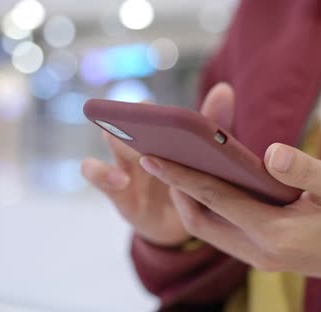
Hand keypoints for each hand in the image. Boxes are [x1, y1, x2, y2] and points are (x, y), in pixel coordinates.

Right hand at [81, 83, 235, 246]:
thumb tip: (223, 89)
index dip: (144, 108)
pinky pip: (97, 175)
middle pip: (125, 119)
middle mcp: (138, 143)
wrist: (190, 225)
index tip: (148, 108)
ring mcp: (124, 165)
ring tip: (130, 146)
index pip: (145, 110)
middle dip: (127, 118)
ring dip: (116, 138)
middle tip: (137, 122)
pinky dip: (103, 174)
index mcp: (158, 133)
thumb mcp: (207, 157)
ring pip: (110, 140)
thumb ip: (213, 124)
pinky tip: (121, 179)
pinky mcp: (118, 192)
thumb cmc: (196, 183)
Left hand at [139, 143, 320, 290]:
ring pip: (209, 230)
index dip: (181, 176)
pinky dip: (210, 209)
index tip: (151, 156)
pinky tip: (212, 185)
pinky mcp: (265, 255)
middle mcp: (260, 251)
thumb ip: (304, 169)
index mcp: (276, 233)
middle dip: (176, 190)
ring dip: (191, 201)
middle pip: (200, 220)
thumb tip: (270, 152)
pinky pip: (224, 233)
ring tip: (179, 167)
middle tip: (160, 157)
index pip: (215, 199)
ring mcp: (261, 258)